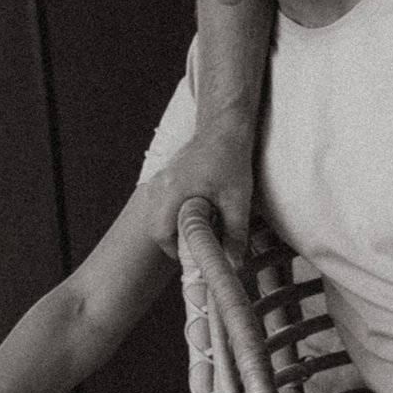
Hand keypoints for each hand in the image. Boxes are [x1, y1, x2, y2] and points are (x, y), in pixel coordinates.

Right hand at [138, 125, 255, 260]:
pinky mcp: (164, 175)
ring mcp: (160, 178)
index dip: (174, 250)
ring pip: (155, 213)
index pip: (160, 232)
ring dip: (171, 225)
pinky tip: (193, 209)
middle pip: (154, 225)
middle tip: (193, 244)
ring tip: (195, 225)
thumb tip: (234, 263)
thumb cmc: (230, 160)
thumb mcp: (238, 201)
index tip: (190, 255)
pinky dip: (171, 211)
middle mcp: (161, 185)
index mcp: (174, 191)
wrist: (224, 129)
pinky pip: (159, 201)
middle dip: (172, 240)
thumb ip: (235, 235)